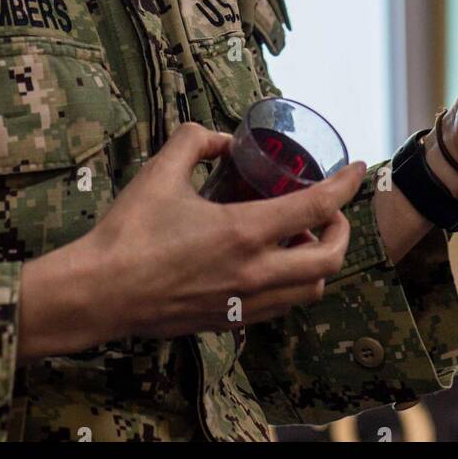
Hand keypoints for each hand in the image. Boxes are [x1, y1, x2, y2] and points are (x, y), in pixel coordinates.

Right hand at [18, 122, 365, 358]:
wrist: (99, 292)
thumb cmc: (129, 232)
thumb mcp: (161, 170)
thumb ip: (196, 141)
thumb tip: (219, 137)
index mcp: (244, 232)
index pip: (317, 207)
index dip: (345, 185)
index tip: (358, 169)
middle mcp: (254, 272)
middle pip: (329, 260)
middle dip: (341, 232)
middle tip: (328, 211)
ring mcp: (243, 303)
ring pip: (308, 291)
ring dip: (318, 262)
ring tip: (299, 238)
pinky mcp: (228, 321)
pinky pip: (279, 307)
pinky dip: (290, 285)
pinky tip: (269, 264)